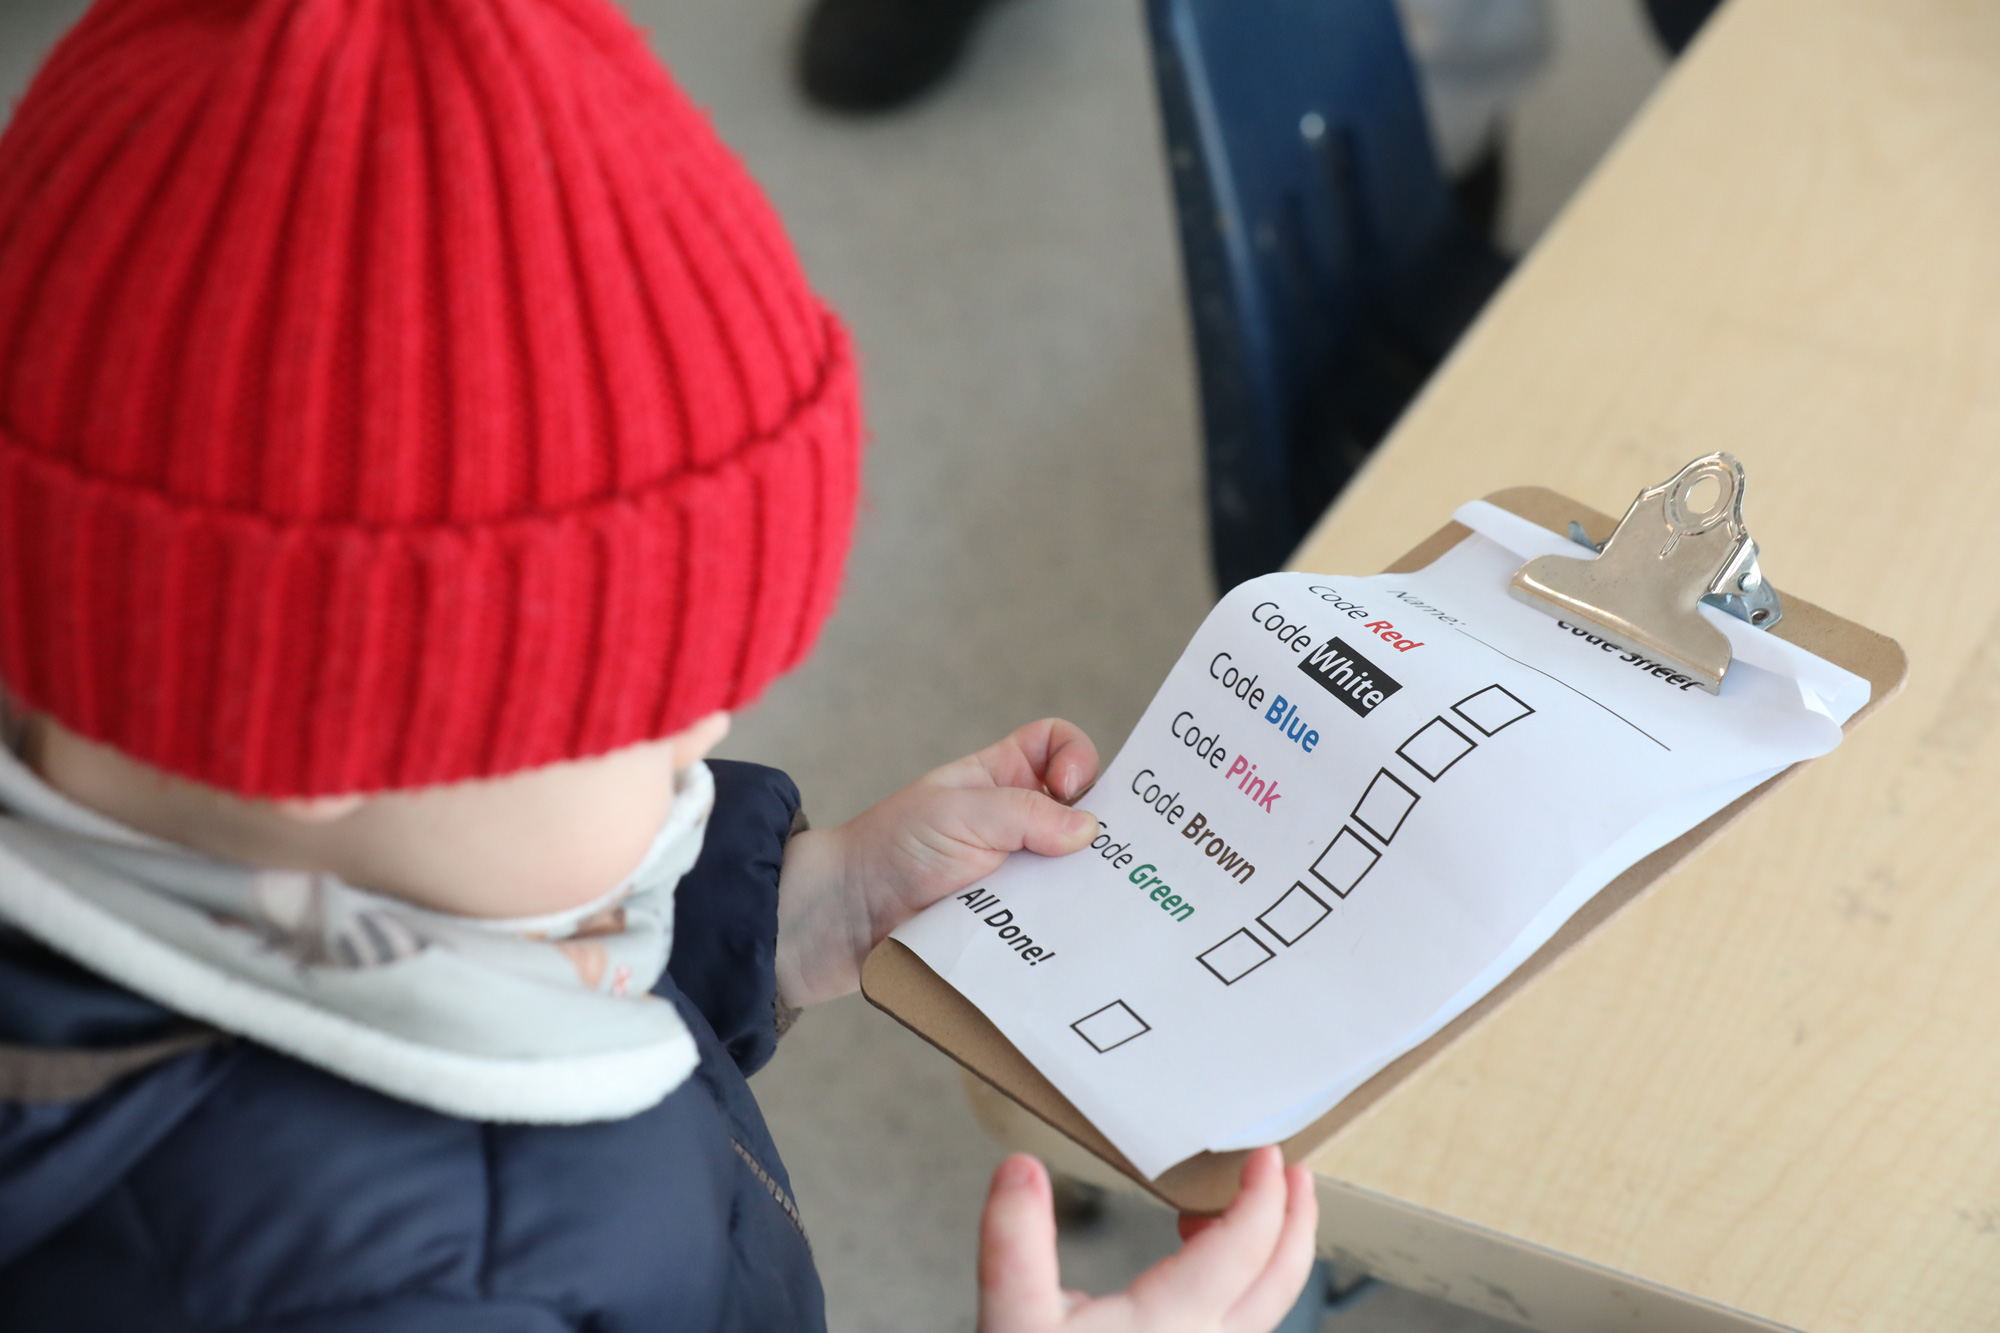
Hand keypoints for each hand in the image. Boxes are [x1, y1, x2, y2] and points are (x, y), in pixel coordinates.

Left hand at [775, 719, 1100, 1007]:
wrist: (849, 918)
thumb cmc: (891, 848)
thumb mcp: (955, 814)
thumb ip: (1021, 813)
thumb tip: (1088, 830)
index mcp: (1003, 778)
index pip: (1059, 747)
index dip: (1076, 757)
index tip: (1068, 787)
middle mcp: (1019, 822)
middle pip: (1084, 811)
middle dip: (1102, 828)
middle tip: (1112, 854)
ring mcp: (1021, 874)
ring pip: (1077, 870)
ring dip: (1087, 883)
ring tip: (1096, 899)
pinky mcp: (1017, 921)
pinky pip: (1057, 918)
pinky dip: (1070, 924)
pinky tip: (1078, 932)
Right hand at [977, 1148, 1317, 1332]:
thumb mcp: (1012, 1318)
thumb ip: (1013, 1239)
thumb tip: (1020, 1168)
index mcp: (1173, 1326)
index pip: (1243, 1246)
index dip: (1264, 1193)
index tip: (1268, 1155)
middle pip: (1281, 1281)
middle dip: (1296, 1220)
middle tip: (1294, 1175)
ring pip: (1266, 1311)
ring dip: (1269, 1255)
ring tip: (1246, 1212)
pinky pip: (1239, 1330)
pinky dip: (1243, 1288)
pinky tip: (1205, 1269)